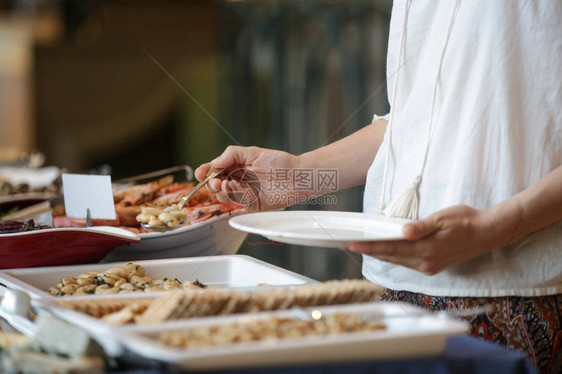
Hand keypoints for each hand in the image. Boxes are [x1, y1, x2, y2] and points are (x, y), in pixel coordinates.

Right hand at [195, 146, 301, 211]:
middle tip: (216, 181)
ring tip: (229, 183)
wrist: (298, 176)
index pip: (214, 171)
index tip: (200, 174)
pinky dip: (237, 195)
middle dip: (211, 184)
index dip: (205, 172)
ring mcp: (244, 194)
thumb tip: (213, 163)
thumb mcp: (252, 152)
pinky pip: (238, 202)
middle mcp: (238, 181)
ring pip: (224, 196)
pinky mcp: (252, 205)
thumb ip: (231, 154)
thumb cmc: (279, 162)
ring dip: (223, 190)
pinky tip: (242, 188)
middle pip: (215, 186)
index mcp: (236, 167)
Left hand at [348, 203, 519, 274]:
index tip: (352, 244)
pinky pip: (407, 262)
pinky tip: (385, 251)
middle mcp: (425, 262)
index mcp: (426, 249)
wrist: (489, 233)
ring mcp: (429, 266)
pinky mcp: (433, 266)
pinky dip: (394, 257)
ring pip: (397, 261)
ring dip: (380, 255)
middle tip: (349, 245)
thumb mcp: (443, 218)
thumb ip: (421, 227)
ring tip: (362, 247)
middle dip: (369, 251)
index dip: (369, 247)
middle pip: (390, 257)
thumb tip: (403, 232)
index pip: (390, 249)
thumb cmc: (466, 220)